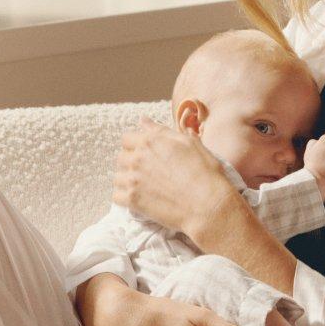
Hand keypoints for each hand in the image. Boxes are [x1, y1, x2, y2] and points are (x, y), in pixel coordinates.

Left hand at [113, 116, 235, 238]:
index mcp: (151, 141)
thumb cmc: (205, 173)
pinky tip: (139, 199)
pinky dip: (125, 198)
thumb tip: (143, 121)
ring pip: (117, 177)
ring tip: (144, 187)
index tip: (146, 156)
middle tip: (148, 174)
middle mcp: (138, 158)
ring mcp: (133, 179)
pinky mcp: (132, 200)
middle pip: (121, 158)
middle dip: (131, 164)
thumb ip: (162, 131)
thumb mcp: (189, 144)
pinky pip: (116, 197)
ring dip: (127, 181)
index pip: (127, 138)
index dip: (136, 146)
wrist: (208, 205)